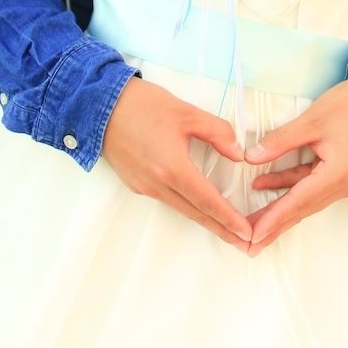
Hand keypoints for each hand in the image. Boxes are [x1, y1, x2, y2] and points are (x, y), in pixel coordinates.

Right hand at [102, 77, 253, 250]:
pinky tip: (199, 206)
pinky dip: (187, 206)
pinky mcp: (136, 184)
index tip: (246, 233)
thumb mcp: (188, 112)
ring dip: (205, 219)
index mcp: (172, 168)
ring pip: (181, 208)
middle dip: (222, 229)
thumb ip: (217, 132)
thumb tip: (237, 154)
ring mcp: (144, 187)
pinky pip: (167, 200)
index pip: (207, 200)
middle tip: (245, 243)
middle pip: (195, 213)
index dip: (228, 218)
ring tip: (227, 228)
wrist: (100, 107)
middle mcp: (157, 185)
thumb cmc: (144, 105)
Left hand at [243, 66, 347, 254]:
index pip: (298, 201)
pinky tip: (266, 185)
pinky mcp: (344, 173)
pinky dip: (291, 187)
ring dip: (280, 209)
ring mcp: (346, 181)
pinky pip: (313, 186)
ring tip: (253, 222)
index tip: (252, 236)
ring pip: (307, 200)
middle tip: (247, 244)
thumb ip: (281, 140)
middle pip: (302, 208)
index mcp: (338, 174)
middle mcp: (344, 185)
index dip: (273, 218)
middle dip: (274, 225)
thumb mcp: (313, 120)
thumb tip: (251, 157)